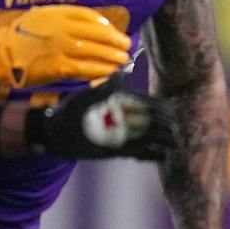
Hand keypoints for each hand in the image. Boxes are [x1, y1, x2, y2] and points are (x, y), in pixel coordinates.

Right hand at [0, 4, 131, 87]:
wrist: (0, 53)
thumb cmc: (21, 35)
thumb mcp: (40, 16)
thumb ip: (64, 17)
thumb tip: (95, 26)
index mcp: (57, 13)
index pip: (90, 16)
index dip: (107, 25)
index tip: (116, 32)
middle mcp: (62, 29)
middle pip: (98, 35)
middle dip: (116, 42)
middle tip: (126, 47)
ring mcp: (62, 48)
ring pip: (95, 52)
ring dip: (112, 57)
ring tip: (122, 60)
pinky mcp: (59, 67)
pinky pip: (86, 68)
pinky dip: (101, 70)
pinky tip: (110, 72)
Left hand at [30, 74, 176, 158]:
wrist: (55, 134)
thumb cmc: (69, 111)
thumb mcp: (87, 98)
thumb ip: (106, 89)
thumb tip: (123, 72)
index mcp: (122, 103)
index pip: (149, 104)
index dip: (162, 109)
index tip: (171, 115)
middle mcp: (126, 119)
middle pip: (153, 122)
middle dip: (166, 126)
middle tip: (175, 133)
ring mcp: (123, 135)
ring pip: (150, 137)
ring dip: (163, 141)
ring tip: (174, 145)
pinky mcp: (118, 149)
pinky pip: (140, 153)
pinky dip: (151, 155)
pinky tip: (161, 156)